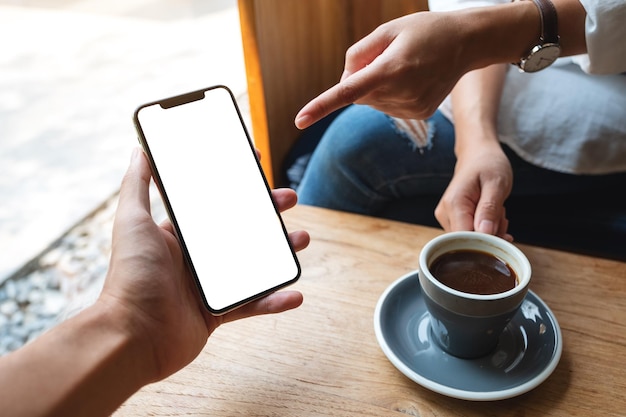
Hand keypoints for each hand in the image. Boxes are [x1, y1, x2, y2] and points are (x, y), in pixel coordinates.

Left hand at [98, 148, 309, 382]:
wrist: (132, 336)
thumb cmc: (130, 276)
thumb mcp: (133, 221)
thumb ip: (137, 185)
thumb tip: (140, 150)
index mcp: (179, 235)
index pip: (213, 203)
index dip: (236, 185)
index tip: (256, 165)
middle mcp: (195, 258)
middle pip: (241, 230)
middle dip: (267, 213)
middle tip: (290, 198)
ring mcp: (209, 285)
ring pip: (254, 264)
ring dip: (280, 252)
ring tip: (302, 239)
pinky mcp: (218, 313)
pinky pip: (253, 304)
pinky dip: (275, 300)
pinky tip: (296, 294)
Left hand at [295, 11, 471, 128]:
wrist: (467, 44)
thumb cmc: (424, 31)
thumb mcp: (387, 29)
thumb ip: (358, 53)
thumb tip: (345, 81)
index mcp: (390, 69)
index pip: (347, 91)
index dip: (321, 106)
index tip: (300, 120)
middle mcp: (401, 93)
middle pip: (358, 94)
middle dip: (361, 78)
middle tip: (387, 57)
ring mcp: (411, 108)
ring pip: (372, 102)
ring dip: (377, 87)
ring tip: (405, 67)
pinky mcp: (419, 114)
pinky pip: (388, 107)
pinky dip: (391, 95)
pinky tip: (412, 80)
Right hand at [434, 143, 512, 240]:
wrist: (477, 154)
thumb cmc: (488, 164)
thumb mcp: (496, 183)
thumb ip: (490, 208)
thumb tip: (485, 233)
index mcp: (454, 204)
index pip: (466, 239)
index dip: (487, 241)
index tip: (504, 232)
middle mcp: (445, 213)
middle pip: (468, 242)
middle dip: (491, 235)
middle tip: (501, 215)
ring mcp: (446, 217)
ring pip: (470, 240)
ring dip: (490, 231)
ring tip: (496, 211)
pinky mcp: (452, 220)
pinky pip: (470, 234)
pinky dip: (486, 229)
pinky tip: (491, 215)